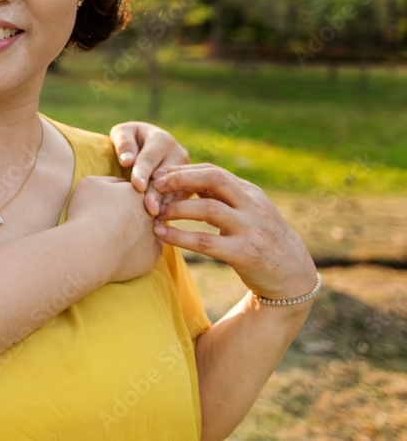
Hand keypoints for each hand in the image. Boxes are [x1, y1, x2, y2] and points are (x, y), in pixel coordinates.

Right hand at [67, 175, 163, 282]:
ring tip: (114, 239)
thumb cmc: (86, 213)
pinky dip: (136, 252)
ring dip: (135, 234)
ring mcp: (154, 234)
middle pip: (145, 211)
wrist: (87, 248)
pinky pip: (148, 252)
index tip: (110, 207)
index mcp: (137, 192)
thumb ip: (111, 180)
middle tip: (112, 223)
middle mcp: (151, 212)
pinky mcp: (152, 256)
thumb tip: (122, 183)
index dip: (123, 199)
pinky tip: (119, 252)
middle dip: (132, 216)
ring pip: (149, 231)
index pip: (137, 191)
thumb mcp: (91, 184)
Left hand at [109, 122, 190, 214]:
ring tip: (154, 220)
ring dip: (165, 206)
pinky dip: (169, 212)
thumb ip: (123, 143)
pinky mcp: (187, 187)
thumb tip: (127, 160)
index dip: (143, 172)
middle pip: (166, 177)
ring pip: (175, 191)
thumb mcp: (123, 133)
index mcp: (162, 140)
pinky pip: (179, 201)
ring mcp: (186, 172)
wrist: (145, 146)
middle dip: (156, 194)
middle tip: (149, 209)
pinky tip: (160, 224)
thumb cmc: (129, 141)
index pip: (149, 158)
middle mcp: (178, 154)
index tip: (137, 186)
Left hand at [152, 164, 316, 300]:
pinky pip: (206, 242)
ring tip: (155, 212)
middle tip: (154, 186)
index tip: (159, 176)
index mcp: (250, 193)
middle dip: (181, 179)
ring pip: (208, 209)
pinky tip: (161, 234)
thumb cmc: (260, 240)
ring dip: (177, 209)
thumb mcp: (247, 213)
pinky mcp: (245, 253)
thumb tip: (185, 182)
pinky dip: (180, 237)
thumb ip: (223, 198)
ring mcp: (250, 229)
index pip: (213, 171)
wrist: (294, 276)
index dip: (183, 171)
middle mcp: (252, 206)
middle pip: (214, 179)